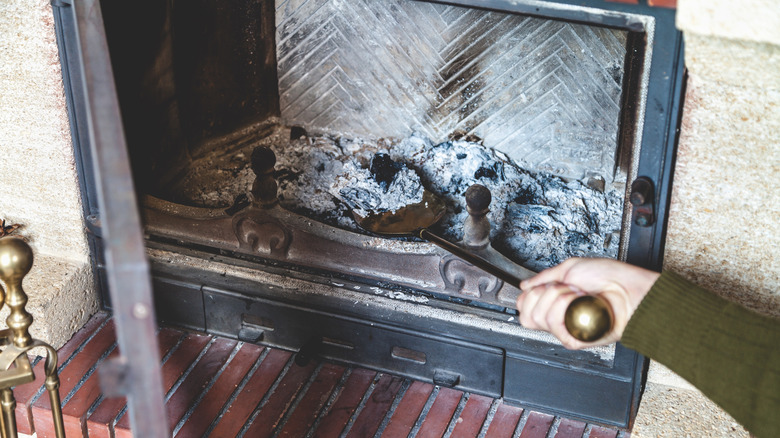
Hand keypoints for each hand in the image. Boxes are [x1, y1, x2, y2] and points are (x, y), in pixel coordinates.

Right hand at [516, 258, 658, 348]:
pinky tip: (580, 303)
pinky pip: (553, 324)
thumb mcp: (570, 268)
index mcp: (554, 302)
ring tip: (577, 294)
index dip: (530, 294)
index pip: (525, 306)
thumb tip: (524, 286)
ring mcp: (564, 328)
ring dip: (557, 297)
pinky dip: (565, 307)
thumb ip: (543, 278)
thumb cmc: (609, 277)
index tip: (546, 285)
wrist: (629, 290)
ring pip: (537, 317)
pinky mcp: (573, 339)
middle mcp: (557, 317)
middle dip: (543, 293)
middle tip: (565, 288)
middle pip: (526, 314)